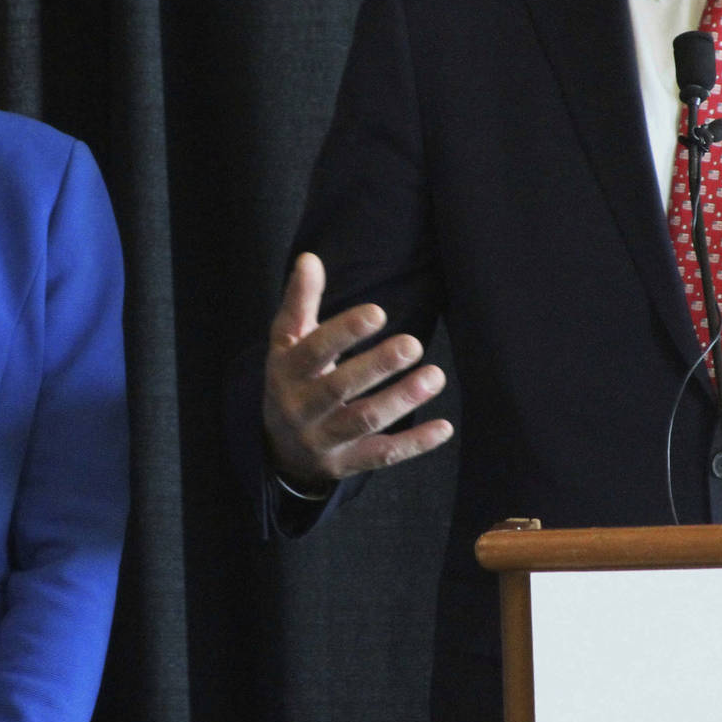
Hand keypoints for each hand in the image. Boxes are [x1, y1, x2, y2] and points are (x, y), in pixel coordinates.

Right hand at [263, 252, 452, 487]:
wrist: (277, 447)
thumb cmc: (292, 379)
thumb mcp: (288, 342)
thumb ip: (301, 302)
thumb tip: (310, 258)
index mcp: (287, 371)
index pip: (314, 350)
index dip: (345, 331)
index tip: (379, 312)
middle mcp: (302, 408)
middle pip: (340, 387)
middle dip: (378, 366)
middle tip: (413, 344)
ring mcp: (324, 439)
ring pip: (364, 421)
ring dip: (401, 399)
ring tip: (435, 376)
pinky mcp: (347, 463)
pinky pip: (383, 455)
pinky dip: (414, 444)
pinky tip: (444, 427)